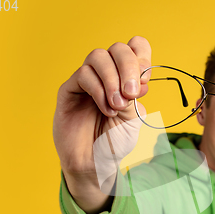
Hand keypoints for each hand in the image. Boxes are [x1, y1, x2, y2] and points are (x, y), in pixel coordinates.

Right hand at [53, 36, 150, 213]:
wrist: (95, 164)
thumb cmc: (114, 142)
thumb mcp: (134, 119)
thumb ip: (135, 95)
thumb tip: (137, 78)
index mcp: (126, 77)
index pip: (135, 47)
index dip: (142, 56)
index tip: (145, 83)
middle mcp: (107, 75)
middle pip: (117, 48)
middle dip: (129, 67)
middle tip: (132, 93)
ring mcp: (87, 81)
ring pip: (98, 56)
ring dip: (113, 80)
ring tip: (117, 105)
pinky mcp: (69, 90)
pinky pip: (83, 75)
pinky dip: (99, 90)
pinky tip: (106, 109)